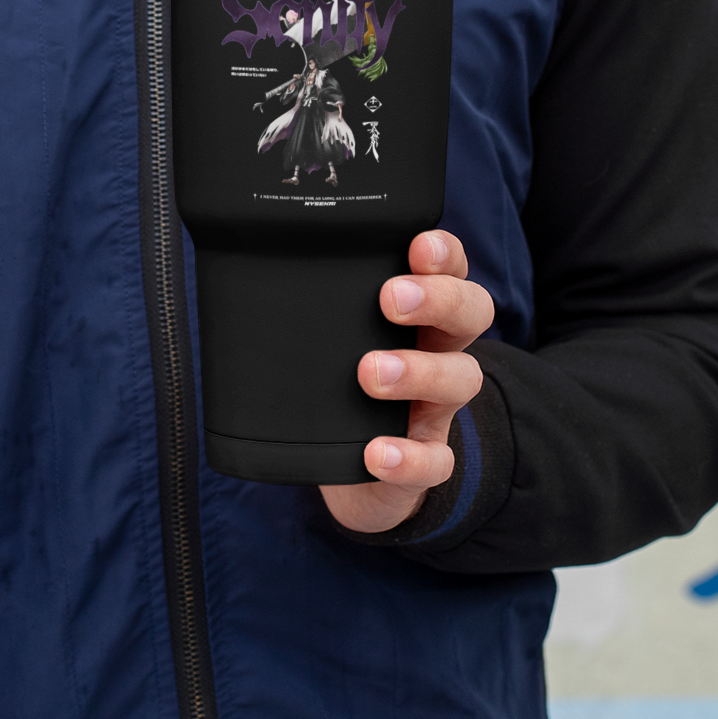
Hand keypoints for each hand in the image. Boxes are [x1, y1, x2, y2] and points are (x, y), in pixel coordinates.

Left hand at [321, 229, 490, 536]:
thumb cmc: (342, 386)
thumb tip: (245, 266)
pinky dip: (408, 457)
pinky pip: (436, 461)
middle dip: (438, 299)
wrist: (358, 472)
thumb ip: (318, 304)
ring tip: (371, 372)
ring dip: (419, 372)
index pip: (450, 268)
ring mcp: (438, 408)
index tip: (416, 246)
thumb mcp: (336, 336)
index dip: (444, 254)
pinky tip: (377, 452)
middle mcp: (440, 351)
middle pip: (471, 312)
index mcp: (422, 312)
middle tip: (390, 299)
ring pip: (461, 379)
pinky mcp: (427, 461)